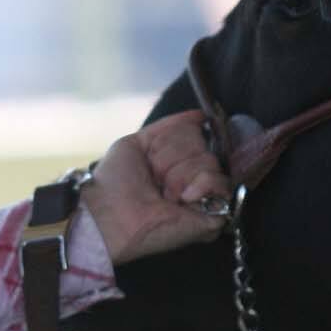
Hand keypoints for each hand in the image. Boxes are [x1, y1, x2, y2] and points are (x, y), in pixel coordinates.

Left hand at [82, 110, 230, 266]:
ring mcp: (206, 196)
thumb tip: (200, 115)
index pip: (195, 130)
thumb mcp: (135, 143)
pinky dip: (199, 184)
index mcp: (178, 161)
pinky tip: (182, 198)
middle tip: (155, 179)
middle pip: (202, 142)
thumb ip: (167, 128)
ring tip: (164, 194)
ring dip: (178, 175)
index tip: (151, 155)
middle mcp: (194, 177)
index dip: (172, 139)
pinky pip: (222, 182)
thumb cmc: (115, 183)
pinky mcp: (215, 215)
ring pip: (210, 160)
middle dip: (171, 157)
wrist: (109, 214)